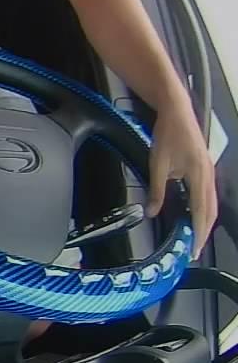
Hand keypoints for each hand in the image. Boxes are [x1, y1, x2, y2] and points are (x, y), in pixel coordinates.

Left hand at [146, 103, 217, 258]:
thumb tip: (152, 212)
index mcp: (200, 177)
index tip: (194, 250)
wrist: (177, 112)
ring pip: (211, 203)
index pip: (202, 212)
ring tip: (194, 236)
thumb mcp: (157, 164)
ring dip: (204, 221)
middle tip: (194, 249)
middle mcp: (209, 177)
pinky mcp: (205, 169)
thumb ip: (157, 190)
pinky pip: (207, 194)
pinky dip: (203, 208)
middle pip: (211, 211)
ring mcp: (209, 172)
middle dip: (204, 231)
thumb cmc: (168, 135)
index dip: (199, 233)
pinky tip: (194, 214)